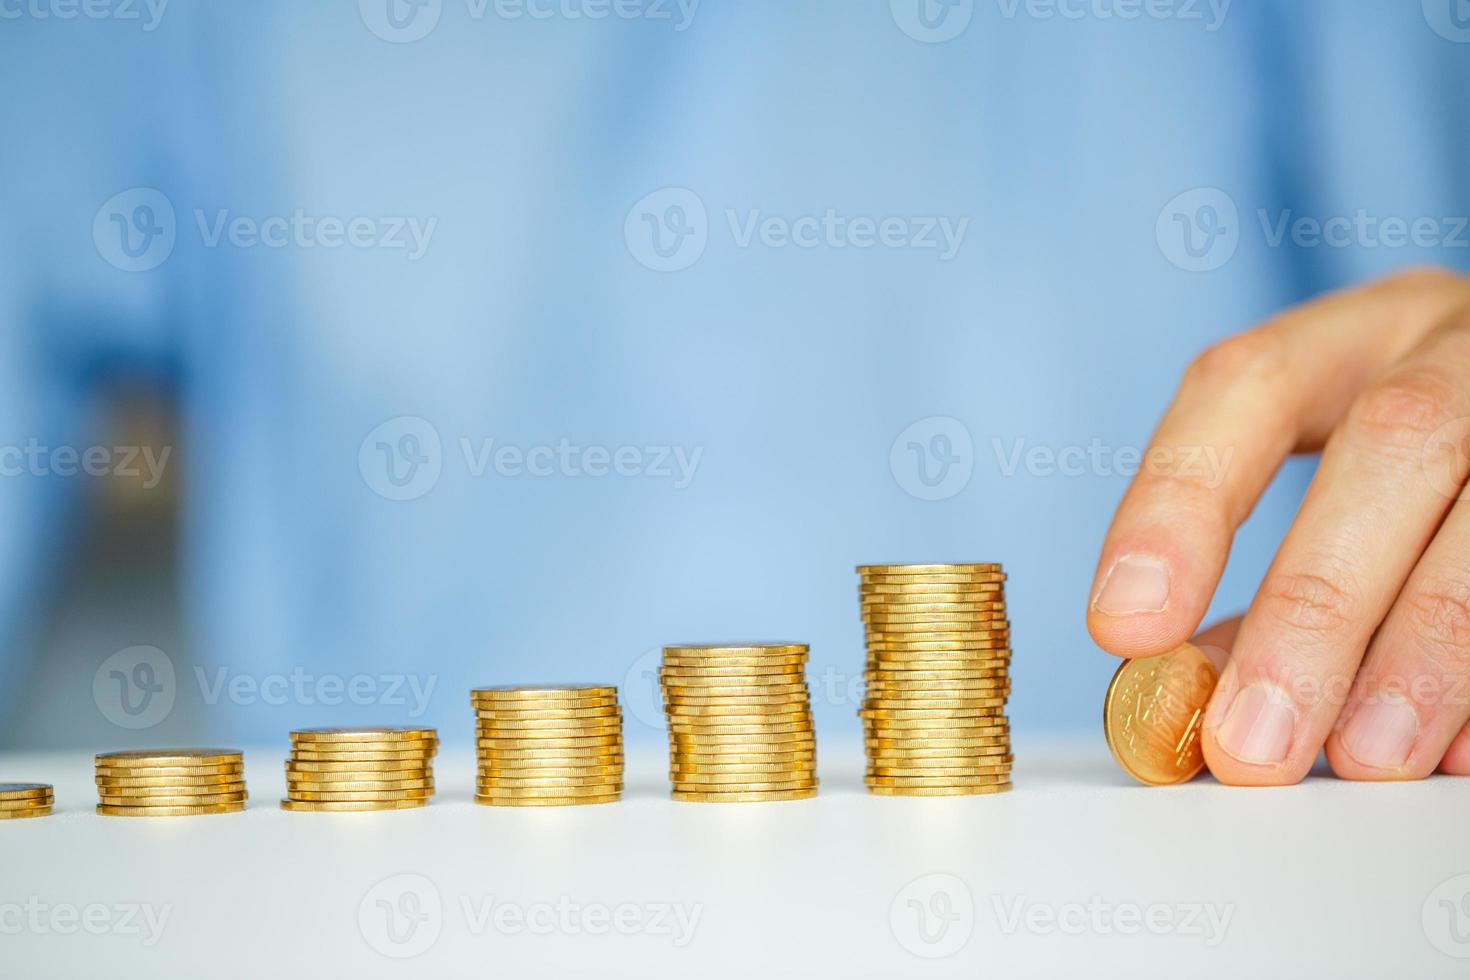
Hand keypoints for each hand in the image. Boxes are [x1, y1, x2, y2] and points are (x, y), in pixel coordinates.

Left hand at [1088, 267, 1469, 784]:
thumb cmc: (1418, 473)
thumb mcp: (1332, 482)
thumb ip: (1262, 581)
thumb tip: (1190, 692)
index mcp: (1352, 340)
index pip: (1248, 387)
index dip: (1180, 505)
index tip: (1125, 626)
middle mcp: (1456, 347)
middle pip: (1391, 445)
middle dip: (1312, 606)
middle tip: (1252, 741)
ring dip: (1423, 651)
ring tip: (1363, 756)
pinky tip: (1456, 748)